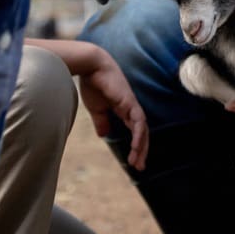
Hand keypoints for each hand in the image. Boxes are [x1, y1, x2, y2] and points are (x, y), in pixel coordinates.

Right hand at [76, 44, 148, 169]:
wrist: (91, 66)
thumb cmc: (93, 84)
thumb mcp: (96, 108)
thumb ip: (102, 121)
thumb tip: (104, 135)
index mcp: (123, 109)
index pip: (134, 130)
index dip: (136, 145)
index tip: (133, 161)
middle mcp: (131, 108)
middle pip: (142, 132)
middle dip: (141, 150)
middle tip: (139, 167)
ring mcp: (132, 105)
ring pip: (143, 130)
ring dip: (141, 146)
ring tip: (137, 162)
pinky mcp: (129, 102)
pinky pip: (139, 122)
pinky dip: (139, 135)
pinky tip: (137, 147)